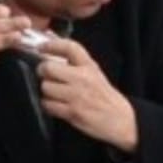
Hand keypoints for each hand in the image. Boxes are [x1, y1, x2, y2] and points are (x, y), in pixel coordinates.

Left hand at [36, 36, 139, 151]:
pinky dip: (48, 105)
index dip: (52, 45)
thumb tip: (48, 41)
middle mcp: (83, 79)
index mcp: (89, 67)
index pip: (69, 47)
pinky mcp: (73, 112)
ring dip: (46, 90)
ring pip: (45, 87)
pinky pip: (48, 104)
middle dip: (43, 71)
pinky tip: (56, 104)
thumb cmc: (103, 95)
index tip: (41, 47)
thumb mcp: (93, 72)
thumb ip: (74, 59)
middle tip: (46, 75)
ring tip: (55, 92)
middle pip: (48, 68)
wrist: (121, 120)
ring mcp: (77, 96)